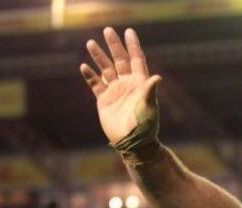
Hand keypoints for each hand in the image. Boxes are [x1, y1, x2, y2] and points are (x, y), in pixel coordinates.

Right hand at [80, 28, 162, 148]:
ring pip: (106, 69)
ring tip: (91, 43)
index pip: (136, 59)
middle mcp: (128, 84)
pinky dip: (90, 75)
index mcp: (140, 83)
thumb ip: (150, 91)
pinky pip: (95, 84)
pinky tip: (84, 66)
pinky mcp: (104, 101)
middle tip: (107, 30)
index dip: (133, 46)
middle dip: (114, 46)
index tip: (129, 31)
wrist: (133, 142)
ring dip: (99, 57)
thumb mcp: (149, 107)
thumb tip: (157, 77)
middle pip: (120, 60)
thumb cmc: (145, 126)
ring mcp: (115, 92)